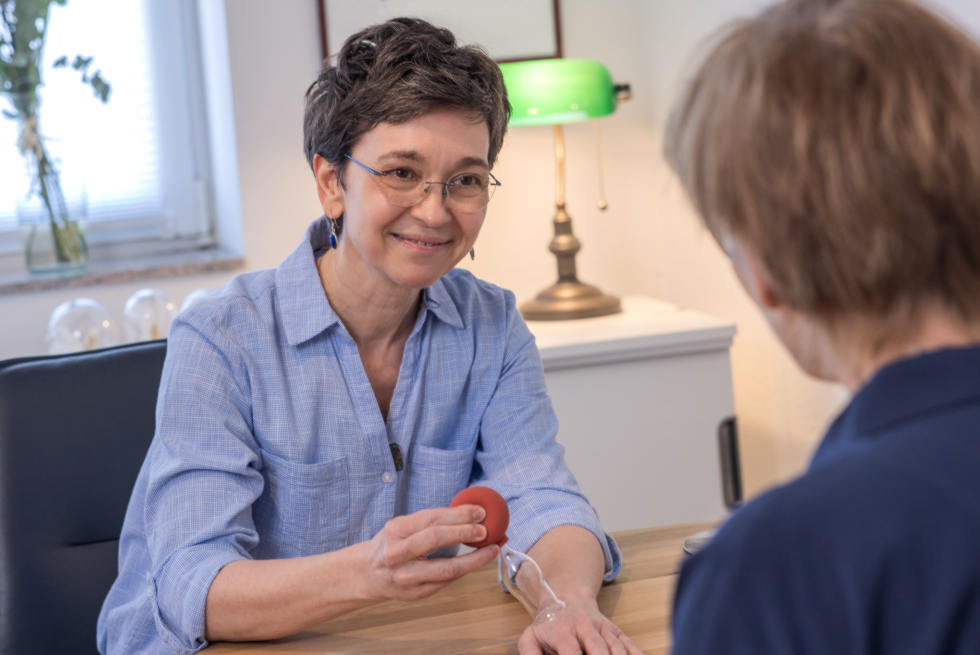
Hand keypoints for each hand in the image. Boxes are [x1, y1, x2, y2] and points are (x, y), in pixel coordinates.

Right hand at [359, 504, 497, 601]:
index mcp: (395, 530)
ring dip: (474, 559)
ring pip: (446, 568)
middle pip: (436, 539)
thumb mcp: (402, 527)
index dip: (458, 515)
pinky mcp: (416, 594)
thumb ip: (429, 522)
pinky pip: (446, 581)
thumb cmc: (392, 545)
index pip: (431, 519)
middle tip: (486, 530)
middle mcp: (397, 554)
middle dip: (465, 533)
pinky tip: (476, 562)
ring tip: (491, 549)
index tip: (479, 512)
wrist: (368, 574)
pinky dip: (464, 570)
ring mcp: (406, 577)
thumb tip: (470, 514)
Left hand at [517, 597, 642, 654]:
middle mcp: (586, 627)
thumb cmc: (549, 625)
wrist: (567, 597)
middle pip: (600, 650)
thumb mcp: (532, 637)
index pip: (572, 652)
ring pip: (617, 649)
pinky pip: (631, 645)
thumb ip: (529, 653)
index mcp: (563, 631)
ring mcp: (604, 628)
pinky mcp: (617, 631)